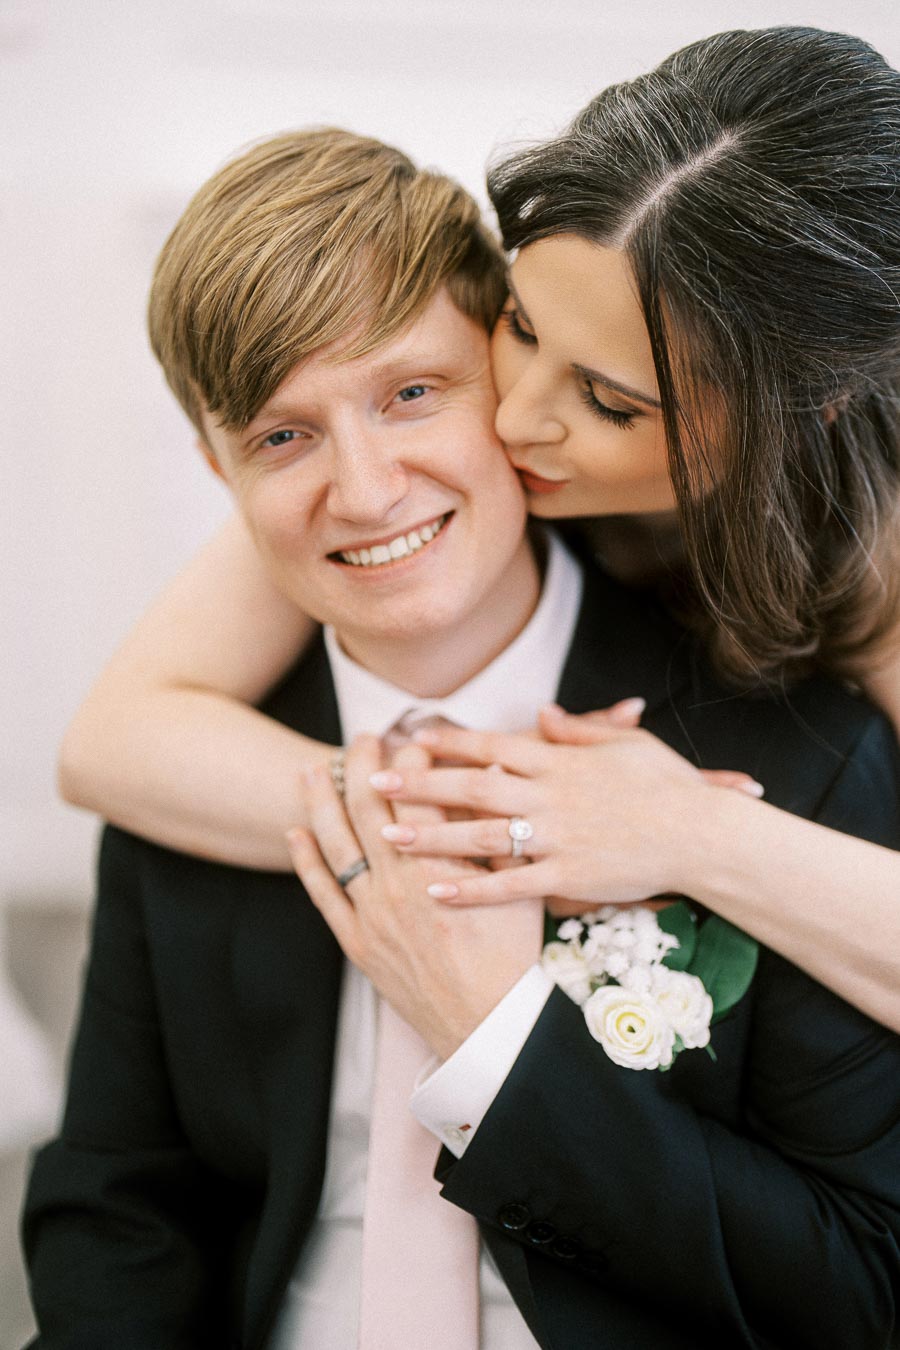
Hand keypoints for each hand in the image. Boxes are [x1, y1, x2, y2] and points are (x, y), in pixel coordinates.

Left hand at [286, 736, 542, 1059]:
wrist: (486, 1028)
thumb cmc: (512, 959)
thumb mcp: (520, 890)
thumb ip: (500, 836)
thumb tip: (492, 780)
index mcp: (440, 868)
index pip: (417, 795)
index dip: (412, 761)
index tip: (412, 739)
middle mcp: (398, 885)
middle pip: (370, 809)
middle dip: (363, 767)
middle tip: (362, 738)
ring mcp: (372, 914)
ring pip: (337, 844)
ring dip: (321, 802)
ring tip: (313, 770)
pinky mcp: (358, 942)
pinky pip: (323, 893)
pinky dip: (306, 860)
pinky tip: (295, 833)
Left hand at [367, 713, 763, 908]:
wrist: (702, 834)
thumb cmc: (669, 786)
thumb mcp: (624, 745)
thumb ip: (578, 731)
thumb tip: (544, 713)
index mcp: (559, 761)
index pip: (492, 746)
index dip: (449, 742)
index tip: (412, 736)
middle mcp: (549, 795)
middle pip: (472, 787)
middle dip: (420, 784)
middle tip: (374, 781)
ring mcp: (557, 837)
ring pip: (481, 836)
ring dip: (431, 836)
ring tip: (386, 837)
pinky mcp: (568, 876)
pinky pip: (510, 885)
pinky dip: (472, 889)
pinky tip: (436, 891)